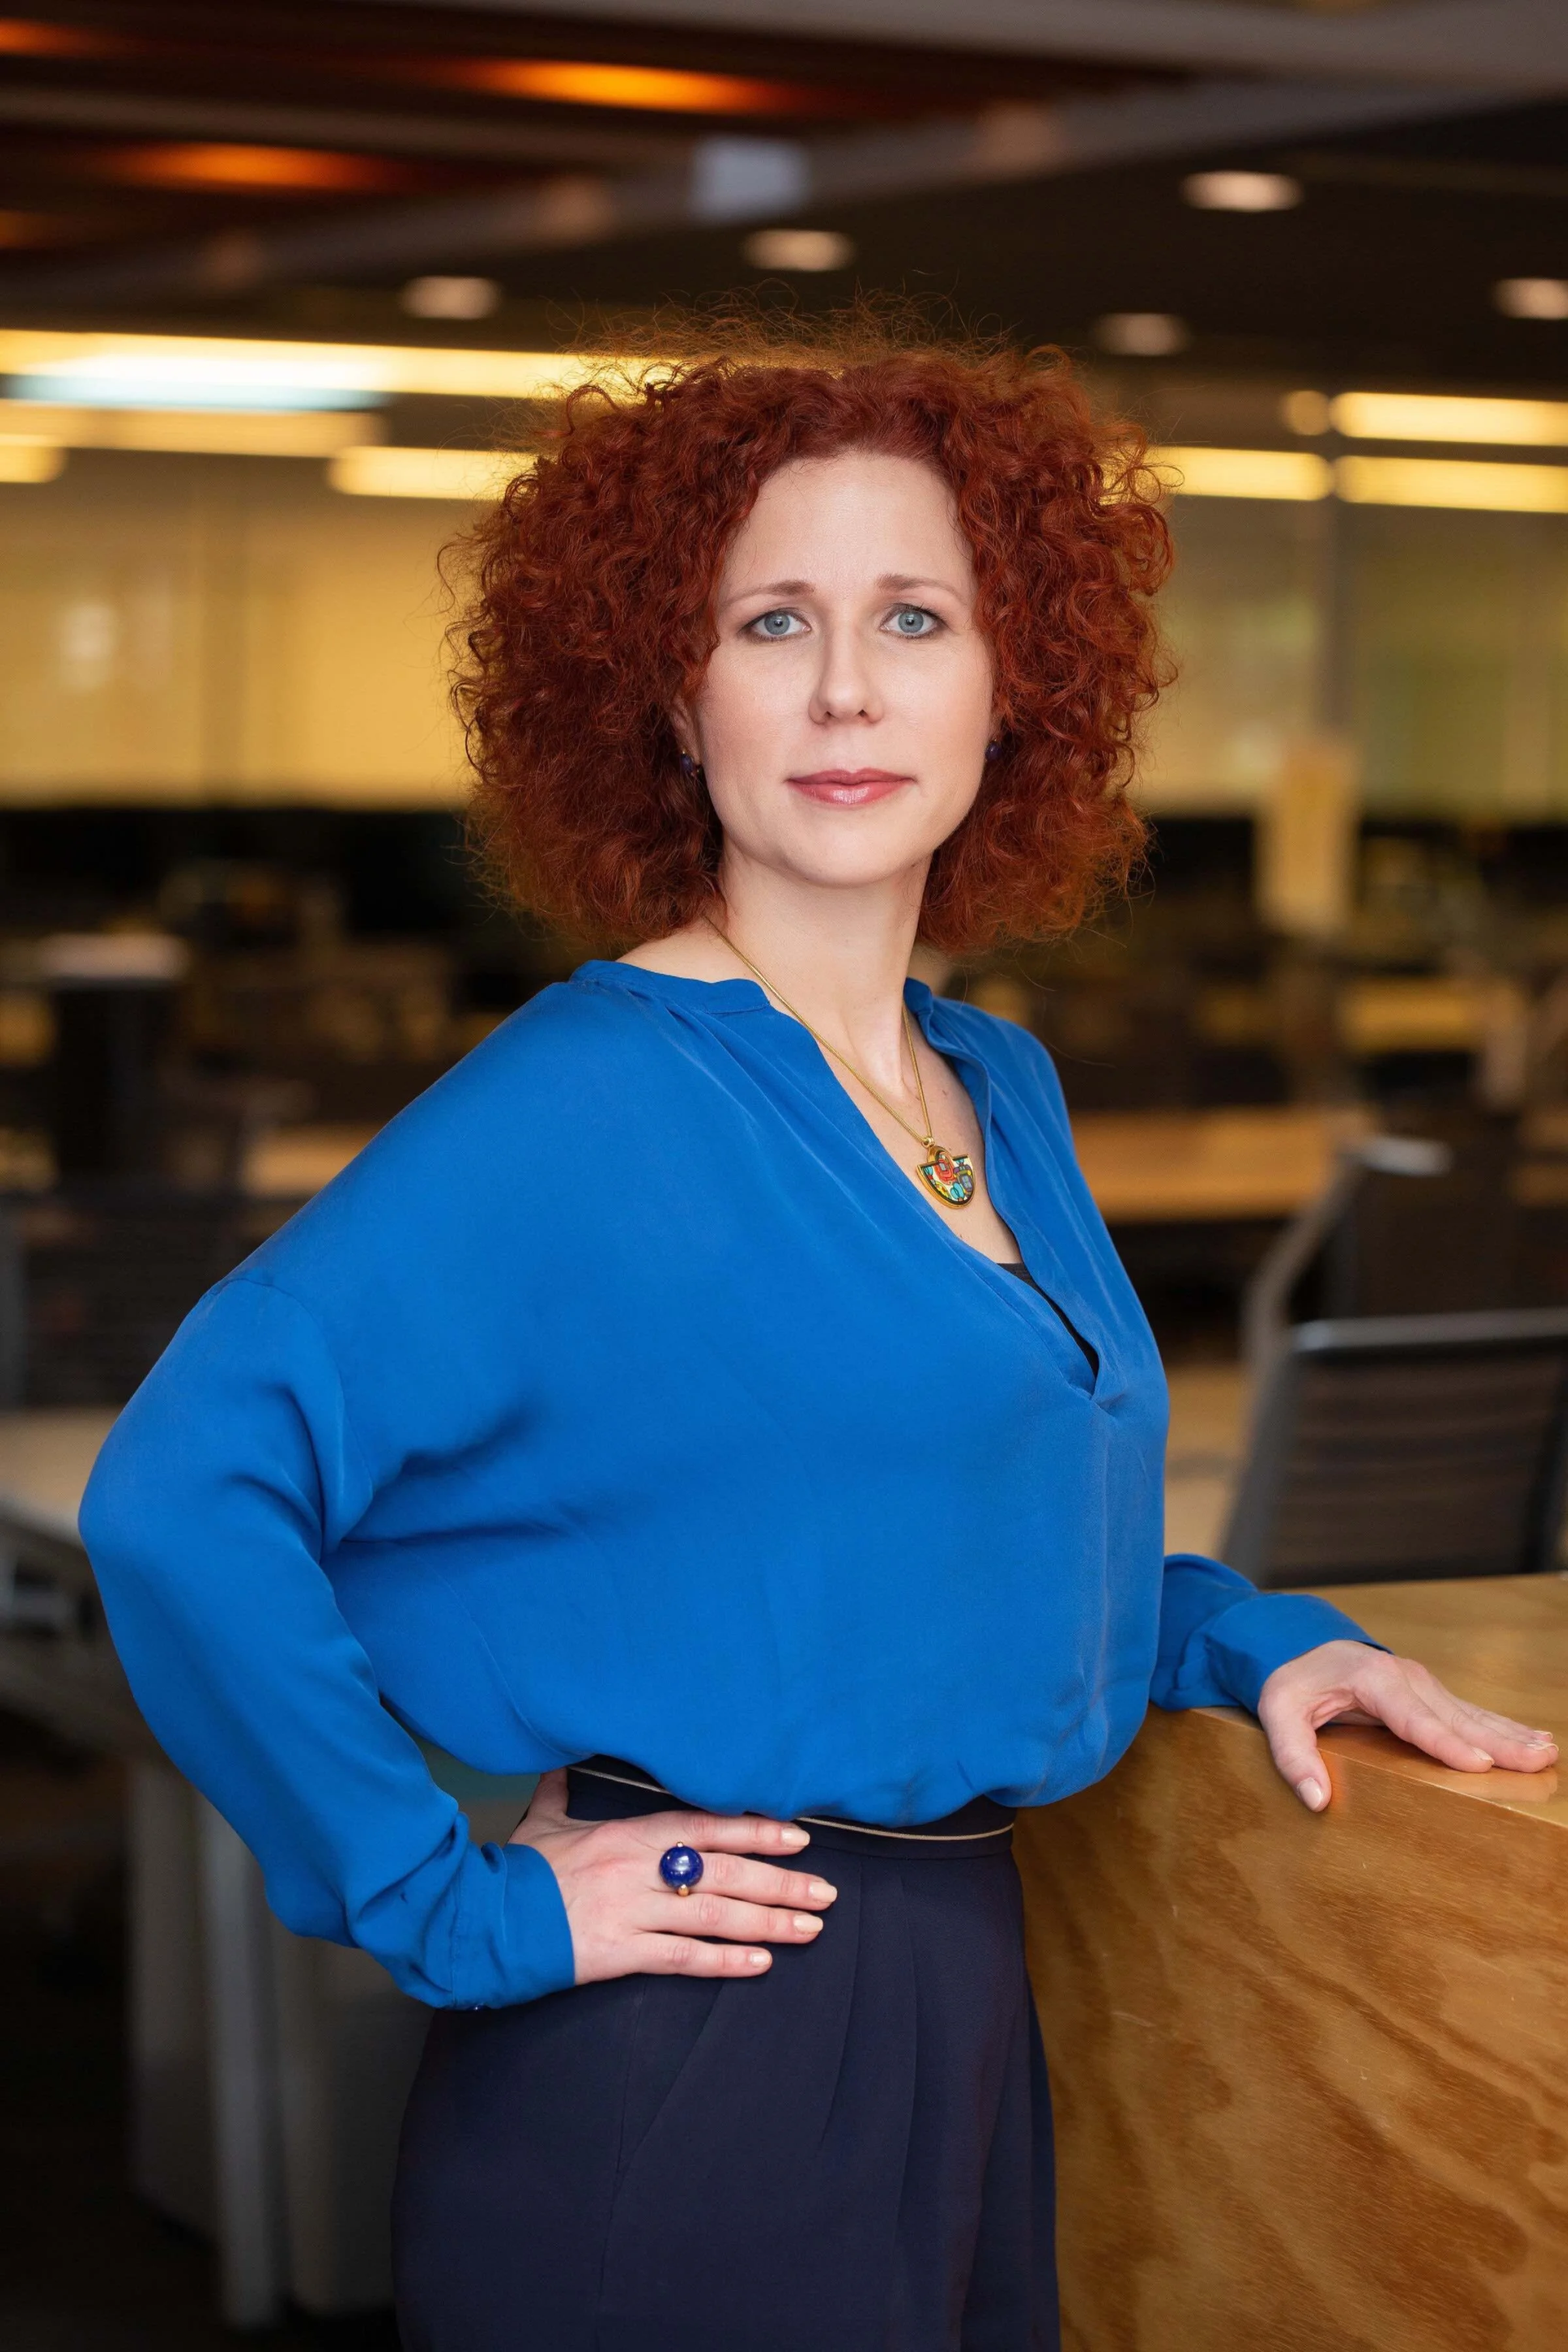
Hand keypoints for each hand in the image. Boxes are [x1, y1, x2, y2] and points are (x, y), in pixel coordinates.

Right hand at [507, 1768, 837, 1984]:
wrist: (481, 1918)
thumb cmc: (516, 1870)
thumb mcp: (543, 1822)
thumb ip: (562, 1792)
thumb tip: (562, 1761)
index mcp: (627, 1836)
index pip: (706, 1828)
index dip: (755, 1833)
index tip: (797, 1838)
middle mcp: (638, 1871)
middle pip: (723, 1874)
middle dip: (779, 1884)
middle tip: (825, 1893)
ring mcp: (630, 1913)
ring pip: (713, 1916)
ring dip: (767, 1923)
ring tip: (810, 1929)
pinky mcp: (617, 1954)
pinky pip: (680, 1958)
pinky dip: (723, 1961)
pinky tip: (759, 1964)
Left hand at [1257, 1640, 1558, 1811]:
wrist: (1295, 1644)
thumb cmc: (1289, 1681)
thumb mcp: (1277, 1714)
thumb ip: (1293, 1756)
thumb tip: (1317, 1799)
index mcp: (1371, 1679)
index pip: (1413, 1718)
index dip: (1445, 1742)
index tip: (1478, 1763)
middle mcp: (1405, 1676)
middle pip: (1455, 1716)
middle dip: (1498, 1740)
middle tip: (1537, 1760)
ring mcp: (1421, 1682)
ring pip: (1470, 1713)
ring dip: (1510, 1733)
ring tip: (1547, 1752)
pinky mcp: (1427, 1692)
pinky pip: (1467, 1712)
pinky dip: (1501, 1727)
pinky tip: (1531, 1739)